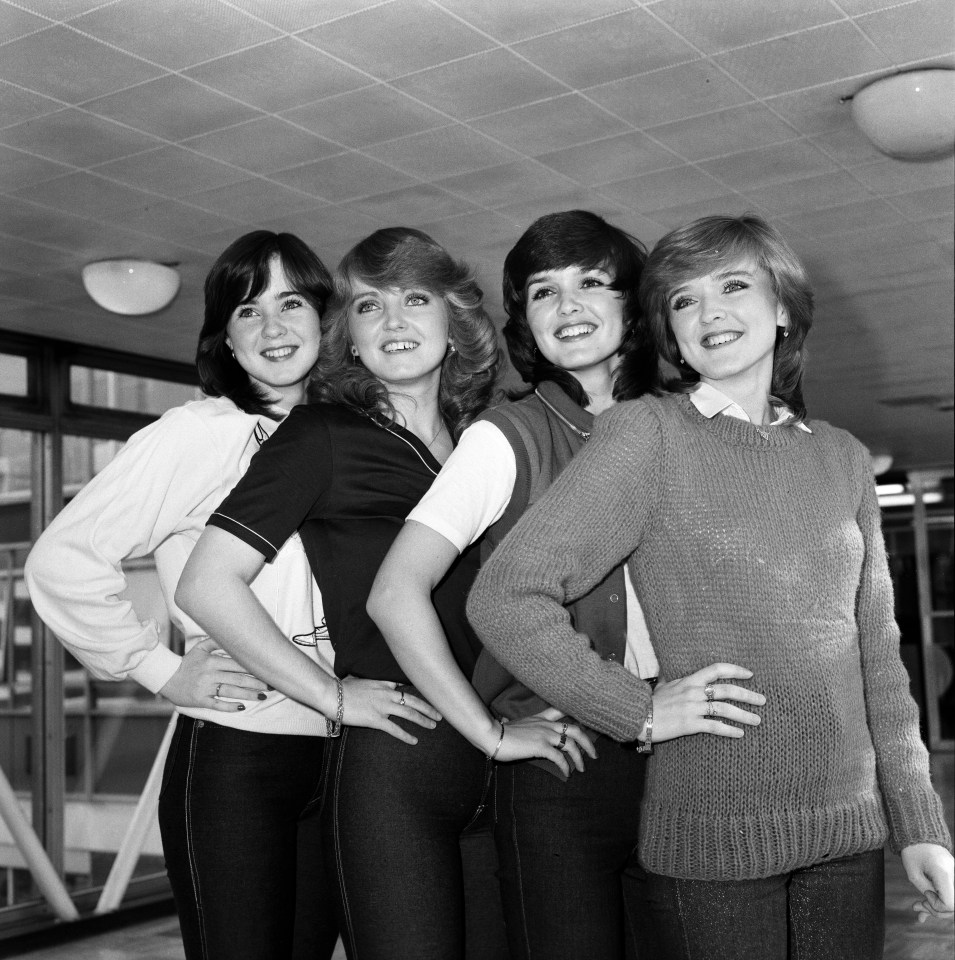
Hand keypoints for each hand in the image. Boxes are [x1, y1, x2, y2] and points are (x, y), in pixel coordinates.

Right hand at [159, 637, 267, 710]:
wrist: (166, 678)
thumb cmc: (187, 663)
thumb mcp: (199, 649)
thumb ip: (215, 641)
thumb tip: (231, 635)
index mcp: (212, 661)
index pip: (237, 664)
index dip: (253, 667)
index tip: (267, 669)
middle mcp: (210, 674)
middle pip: (238, 678)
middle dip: (256, 682)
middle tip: (271, 685)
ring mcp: (205, 688)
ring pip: (231, 691)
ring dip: (248, 695)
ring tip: (262, 696)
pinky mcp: (200, 700)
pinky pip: (217, 704)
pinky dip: (230, 706)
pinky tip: (241, 707)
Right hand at [341, 678, 442, 744]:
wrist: (332, 695)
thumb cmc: (342, 688)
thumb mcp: (359, 679)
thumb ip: (370, 682)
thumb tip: (370, 684)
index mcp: (383, 683)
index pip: (405, 686)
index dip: (417, 691)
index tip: (429, 694)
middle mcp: (387, 693)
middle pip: (413, 700)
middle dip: (428, 706)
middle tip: (439, 713)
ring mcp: (383, 706)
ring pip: (409, 713)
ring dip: (423, 719)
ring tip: (433, 725)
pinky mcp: (376, 719)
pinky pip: (395, 729)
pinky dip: (406, 735)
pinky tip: (414, 741)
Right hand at [495, 716, 596, 777]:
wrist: (491, 735)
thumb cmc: (498, 732)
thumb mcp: (511, 724)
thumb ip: (516, 724)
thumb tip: (505, 721)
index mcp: (540, 717)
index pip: (562, 711)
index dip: (576, 717)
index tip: (585, 725)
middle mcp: (546, 724)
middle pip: (575, 728)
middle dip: (588, 742)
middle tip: (594, 754)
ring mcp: (545, 734)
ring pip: (572, 743)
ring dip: (580, 757)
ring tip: (583, 768)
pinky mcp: (541, 746)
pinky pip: (560, 757)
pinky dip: (566, 766)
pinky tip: (567, 773)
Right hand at [649, 662, 763, 743]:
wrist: (638, 716)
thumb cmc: (650, 701)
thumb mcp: (663, 686)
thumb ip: (673, 680)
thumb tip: (671, 674)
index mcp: (689, 680)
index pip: (716, 669)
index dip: (735, 670)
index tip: (750, 674)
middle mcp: (693, 692)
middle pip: (727, 690)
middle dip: (748, 695)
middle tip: (762, 700)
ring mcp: (692, 708)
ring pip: (725, 709)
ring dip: (744, 715)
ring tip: (757, 720)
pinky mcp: (690, 724)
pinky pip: (714, 726)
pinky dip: (729, 730)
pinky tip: (739, 734)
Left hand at [901, 843, 953, 921]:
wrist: (919, 835)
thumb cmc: (913, 851)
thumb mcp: (913, 873)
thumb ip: (925, 891)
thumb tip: (929, 910)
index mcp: (945, 874)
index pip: (950, 904)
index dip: (936, 906)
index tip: (925, 893)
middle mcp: (954, 876)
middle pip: (953, 906)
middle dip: (936, 910)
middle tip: (917, 905)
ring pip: (952, 901)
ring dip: (936, 907)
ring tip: (917, 906)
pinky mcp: (953, 877)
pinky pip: (950, 893)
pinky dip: (939, 901)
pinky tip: (925, 907)